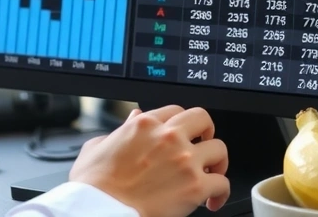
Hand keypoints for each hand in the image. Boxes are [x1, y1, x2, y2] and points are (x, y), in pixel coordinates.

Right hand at [68, 105, 229, 216]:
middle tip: (202, 143)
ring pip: (219, 148)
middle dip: (205, 131)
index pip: (174, 110)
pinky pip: (222, 183)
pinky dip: (220, 193)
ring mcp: (185, 160)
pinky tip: (212, 200)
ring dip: (217, 161)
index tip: (181, 134)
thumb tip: (131, 118)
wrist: (100, 210)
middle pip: (203, 119)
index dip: (179, 123)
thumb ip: (121, 128)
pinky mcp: (195, 186)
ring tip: (211, 173)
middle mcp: (168, 137)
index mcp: (144, 124)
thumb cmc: (95, 184)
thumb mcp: (99, 145)